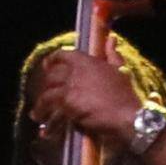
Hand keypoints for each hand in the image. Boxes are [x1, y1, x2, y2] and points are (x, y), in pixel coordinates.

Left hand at [23, 45, 154, 152]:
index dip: (53, 60)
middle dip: (46, 85)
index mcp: (88, 61)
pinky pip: (49, 107)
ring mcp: (70, 86)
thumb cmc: (126, 96)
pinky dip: (44, 115)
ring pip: (47, 92)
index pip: (63, 54)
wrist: (127, 116)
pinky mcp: (67, 102)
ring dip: (41, 104)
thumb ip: (112, 54)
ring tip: (38, 114)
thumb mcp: (120, 70)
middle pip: (52, 74)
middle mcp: (76, 70)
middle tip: (43, 94)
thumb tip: (111, 39)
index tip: (47, 66)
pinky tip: (42, 124)